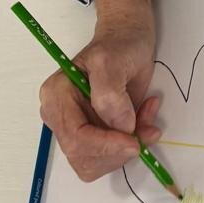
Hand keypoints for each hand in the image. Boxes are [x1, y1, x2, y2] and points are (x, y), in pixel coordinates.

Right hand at [40, 0, 160, 181]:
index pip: (75, 136)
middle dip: (118, 150)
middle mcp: (60, 116)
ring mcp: (76, 127)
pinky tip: (143, 120)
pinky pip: (110, 156)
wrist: (129, 39)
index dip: (105, 146)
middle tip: (147, 129)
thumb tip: (121, 127)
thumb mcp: (113, 60)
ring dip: (127, 148)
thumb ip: (111, 94)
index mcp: (56, 96)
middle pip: (83, 156)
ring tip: (146, 117)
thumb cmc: (119, 44)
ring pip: (97, 163)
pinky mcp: (93, 135)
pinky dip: (130, 145)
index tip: (135, 143)